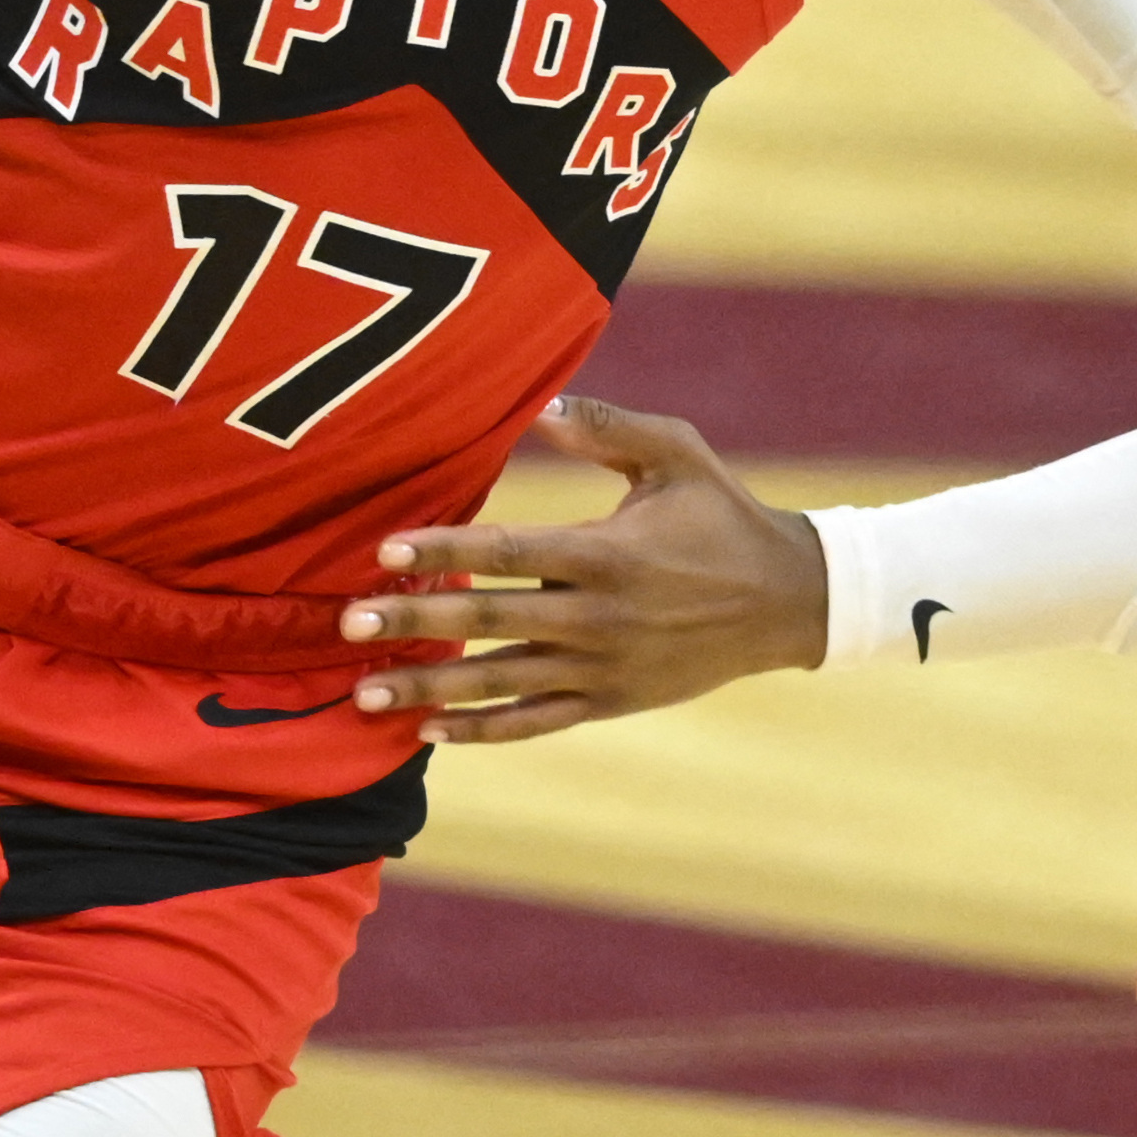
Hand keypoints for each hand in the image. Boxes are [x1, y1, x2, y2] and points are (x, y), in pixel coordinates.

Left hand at [338, 395, 826, 744]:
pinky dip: (481, 732)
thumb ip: (606, 426)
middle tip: (348, 625)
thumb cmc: (722, 513)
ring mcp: (602, 668)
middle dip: (416, 625)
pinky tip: (430, 732)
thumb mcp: (676, 452)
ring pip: (502, 685)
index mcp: (608, 553)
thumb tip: (538, 404)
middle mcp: (599, 617)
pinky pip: (535, 723)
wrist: (788, 600)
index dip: (445, 551)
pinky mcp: (610, 702)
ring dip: (431, 688)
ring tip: (363, 694)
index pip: (509, 552)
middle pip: (491, 623)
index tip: (387, 549)